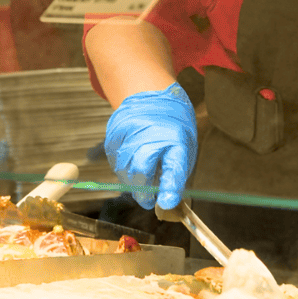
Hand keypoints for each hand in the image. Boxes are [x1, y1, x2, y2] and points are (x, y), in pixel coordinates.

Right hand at [104, 83, 196, 210]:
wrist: (152, 95)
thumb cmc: (173, 127)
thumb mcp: (184, 147)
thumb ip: (174, 173)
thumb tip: (166, 202)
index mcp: (176, 138)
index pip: (174, 166)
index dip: (170, 187)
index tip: (167, 203)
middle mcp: (151, 132)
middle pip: (141, 171)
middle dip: (144, 192)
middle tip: (149, 200)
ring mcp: (129, 131)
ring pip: (124, 171)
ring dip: (133, 182)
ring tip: (143, 175)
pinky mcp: (113, 133)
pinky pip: (115, 162)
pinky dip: (123, 169)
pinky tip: (132, 161)